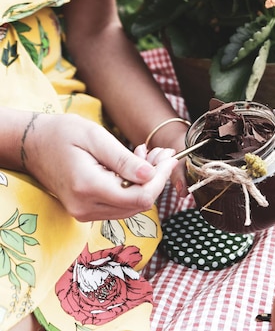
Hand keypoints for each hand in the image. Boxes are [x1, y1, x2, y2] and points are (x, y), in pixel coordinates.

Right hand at [22, 113, 177, 221]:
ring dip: (147, 182)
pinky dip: (133, 186)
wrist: (32, 144)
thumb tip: (152, 175)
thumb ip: (123, 160)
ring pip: (132, 206)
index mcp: (88, 187)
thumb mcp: (95, 137)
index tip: (170, 158)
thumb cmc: (61, 134)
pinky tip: (134, 165)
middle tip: (161, 152)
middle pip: (139, 204)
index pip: (140, 197)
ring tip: (147, 154)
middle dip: (157, 179)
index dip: (161, 180)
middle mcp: (86, 207)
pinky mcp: (87, 210)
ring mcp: (85, 212)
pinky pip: (119, 204)